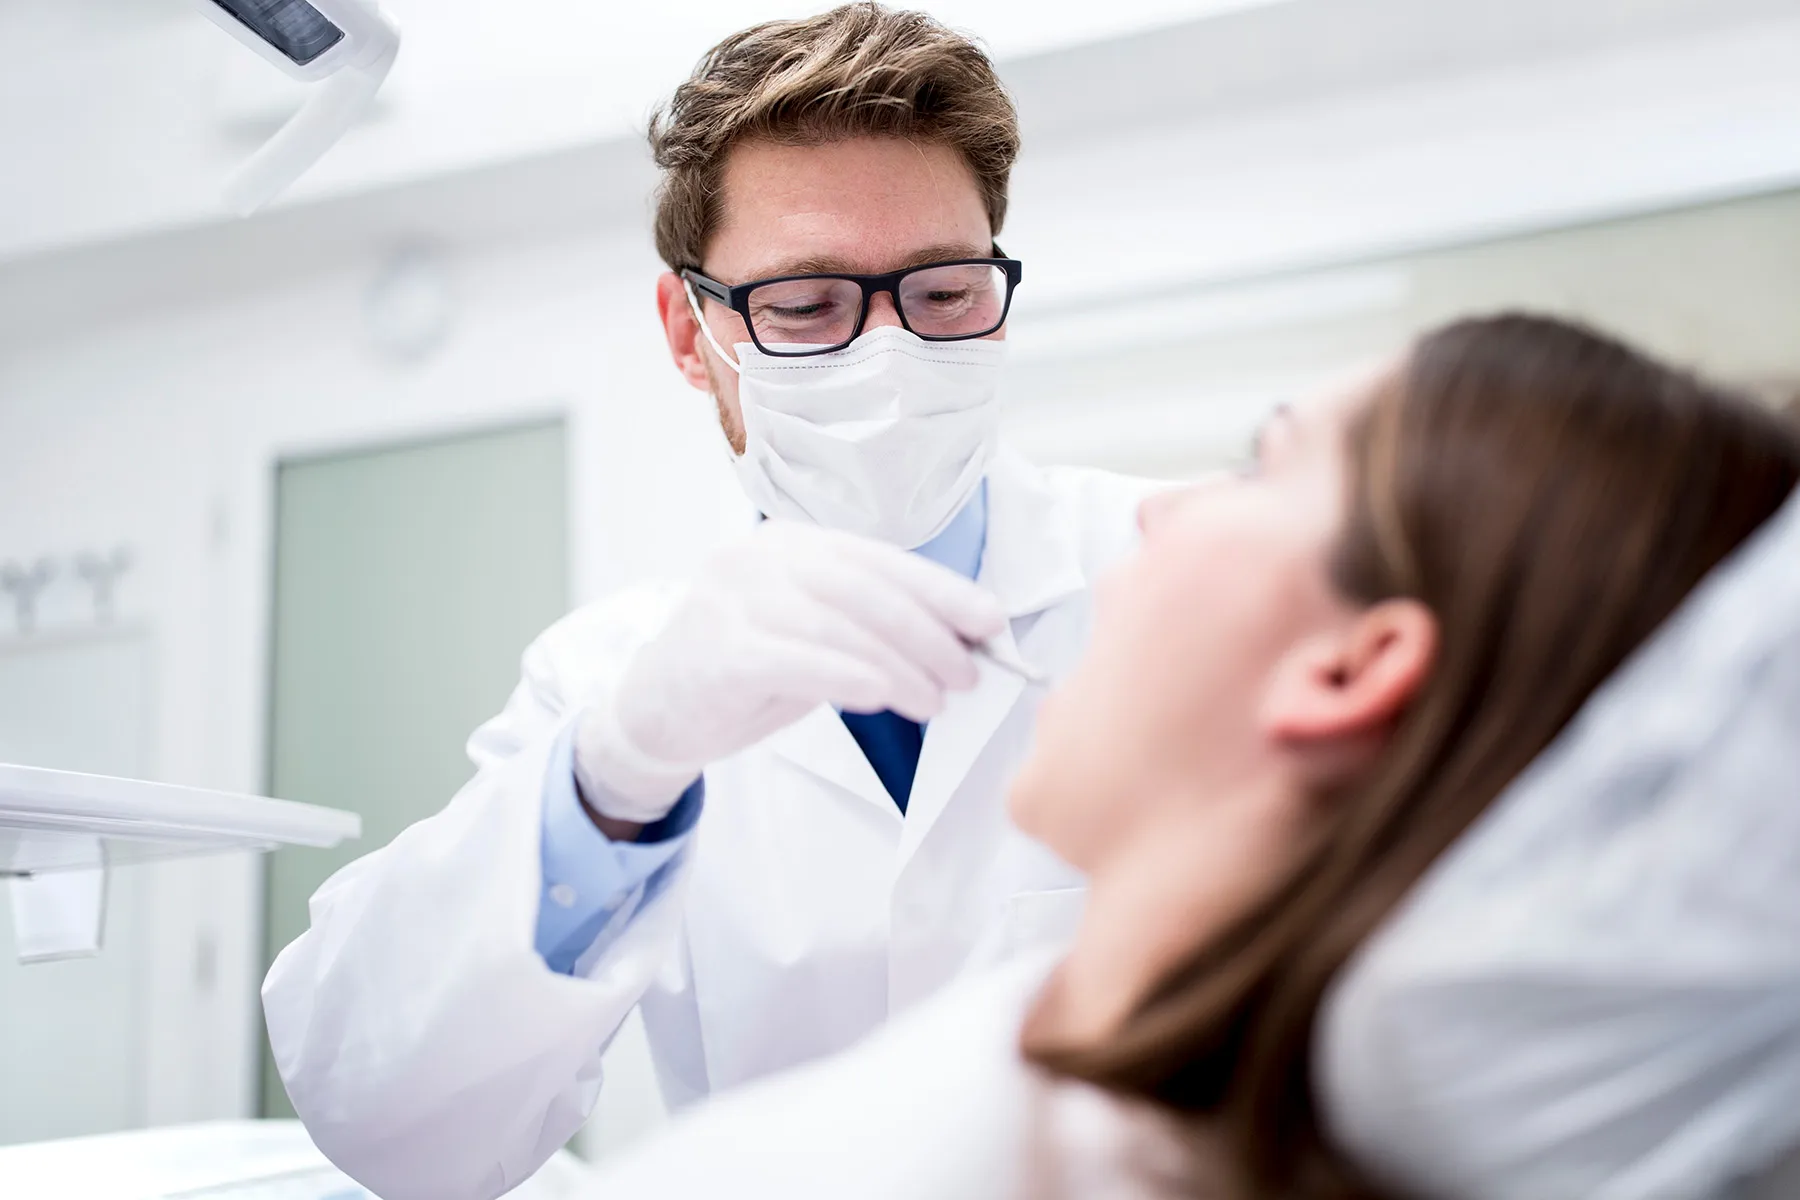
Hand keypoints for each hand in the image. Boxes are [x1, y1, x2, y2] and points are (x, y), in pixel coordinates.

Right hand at [574, 521, 1005, 821]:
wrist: (654, 712)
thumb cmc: (745, 673)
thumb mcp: (810, 637)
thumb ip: (868, 629)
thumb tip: (957, 644)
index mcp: (790, 544)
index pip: (879, 559)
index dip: (941, 588)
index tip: (990, 621)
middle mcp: (759, 558)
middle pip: (863, 587)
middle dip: (928, 632)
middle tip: (967, 675)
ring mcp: (732, 600)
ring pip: (836, 624)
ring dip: (899, 664)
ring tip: (936, 701)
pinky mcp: (717, 650)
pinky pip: (794, 658)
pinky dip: (845, 675)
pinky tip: (881, 695)